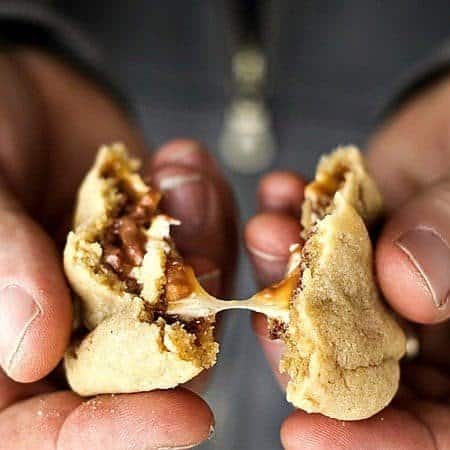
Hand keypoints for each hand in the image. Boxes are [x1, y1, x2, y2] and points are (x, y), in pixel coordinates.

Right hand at [0, 50, 235, 448]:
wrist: (16, 88)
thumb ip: (1, 266)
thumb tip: (34, 351)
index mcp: (7, 340)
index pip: (52, 428)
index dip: (115, 433)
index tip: (186, 422)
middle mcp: (72, 320)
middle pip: (149, 366)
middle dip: (187, 317)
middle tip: (198, 258)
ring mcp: (123, 278)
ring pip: (191, 302)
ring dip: (203, 242)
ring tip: (182, 180)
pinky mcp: (157, 236)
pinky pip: (205, 239)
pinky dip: (207, 203)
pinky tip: (183, 162)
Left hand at [245, 77, 449, 448]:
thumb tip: (407, 285)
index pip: (436, 433)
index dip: (376, 444)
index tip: (300, 432)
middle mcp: (429, 333)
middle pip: (354, 371)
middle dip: (298, 337)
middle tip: (268, 301)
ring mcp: (382, 290)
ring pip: (319, 309)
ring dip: (284, 271)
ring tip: (269, 227)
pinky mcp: (350, 249)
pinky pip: (312, 249)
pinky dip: (289, 222)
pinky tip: (280, 190)